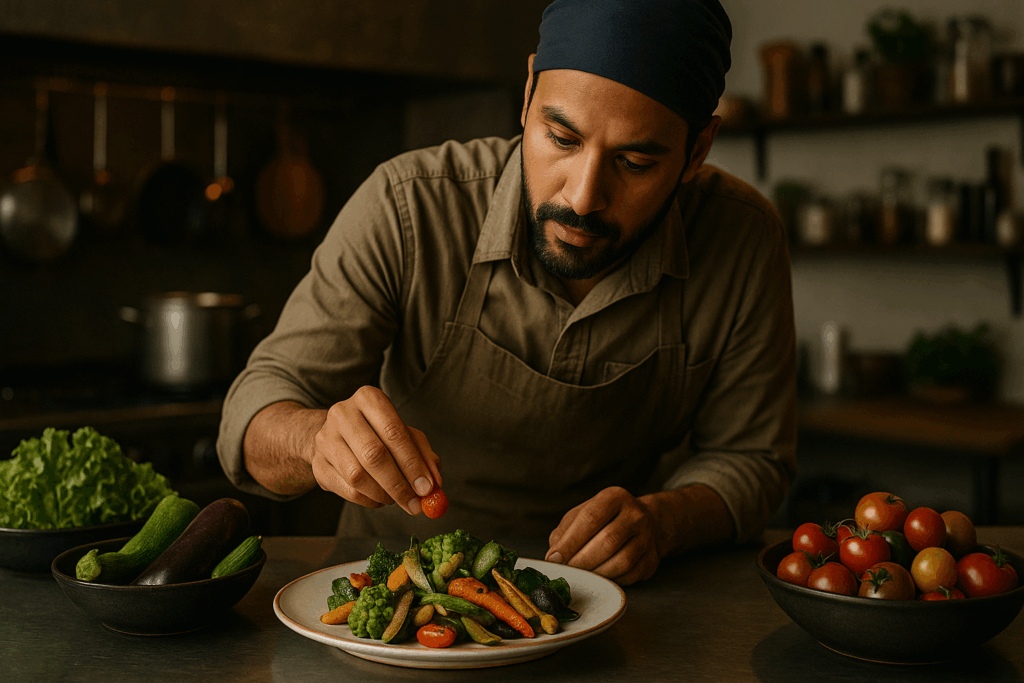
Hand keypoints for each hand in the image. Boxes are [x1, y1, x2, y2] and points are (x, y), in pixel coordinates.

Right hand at [310, 386, 441, 514]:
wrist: (337, 436)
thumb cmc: (378, 433)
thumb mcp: (404, 434)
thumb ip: (423, 454)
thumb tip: (434, 483)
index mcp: (368, 398)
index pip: (393, 432)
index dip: (412, 463)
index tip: (428, 487)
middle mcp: (342, 414)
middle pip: (373, 455)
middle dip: (399, 484)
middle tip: (416, 504)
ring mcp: (325, 439)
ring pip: (357, 476)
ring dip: (384, 495)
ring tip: (398, 499)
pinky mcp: (318, 464)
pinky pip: (347, 490)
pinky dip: (370, 500)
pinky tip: (380, 499)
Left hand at [544, 487, 661, 585]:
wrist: (645, 523)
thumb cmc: (605, 520)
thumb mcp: (582, 514)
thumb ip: (565, 532)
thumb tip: (554, 557)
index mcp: (614, 497)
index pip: (591, 518)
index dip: (570, 541)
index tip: (555, 558)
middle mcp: (635, 514)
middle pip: (608, 541)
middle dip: (582, 560)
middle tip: (567, 570)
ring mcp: (647, 537)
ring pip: (622, 561)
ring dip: (597, 573)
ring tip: (582, 575)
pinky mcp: (652, 559)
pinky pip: (630, 575)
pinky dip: (611, 580)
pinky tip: (600, 577)